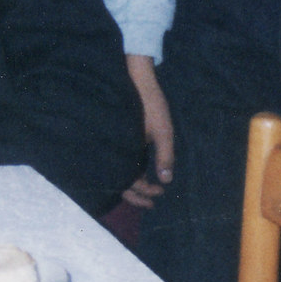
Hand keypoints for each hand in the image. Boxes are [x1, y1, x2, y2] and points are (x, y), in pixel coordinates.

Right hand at [122, 52, 174, 208]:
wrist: (135, 78)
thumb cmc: (150, 104)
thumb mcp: (163, 130)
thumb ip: (165, 156)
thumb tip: (166, 180)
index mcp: (125, 152)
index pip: (132, 184)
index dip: (146, 193)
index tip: (160, 193)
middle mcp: (115, 150)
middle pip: (120, 182)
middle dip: (136, 195)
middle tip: (151, 203)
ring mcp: (114, 142)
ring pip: (117, 171)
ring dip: (131, 183)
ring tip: (146, 188)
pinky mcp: (115, 134)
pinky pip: (118, 158)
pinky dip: (126, 168)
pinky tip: (136, 167)